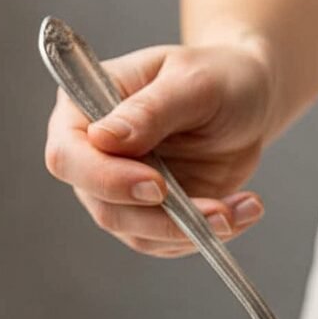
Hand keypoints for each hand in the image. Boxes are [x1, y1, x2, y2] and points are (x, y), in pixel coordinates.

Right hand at [44, 35, 273, 253]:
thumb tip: (103, 138)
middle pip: (103, 207)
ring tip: (243, 208)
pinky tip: (243, 210)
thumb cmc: (218, 76)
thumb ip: (150, 110)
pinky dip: (209, 233)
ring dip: (193, 231)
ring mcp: (122, 190)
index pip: (68, 155)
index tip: (157, 186)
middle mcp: (95, 154)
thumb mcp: (192, 83)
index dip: (106, 179)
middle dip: (161, 219)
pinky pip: (171, 241)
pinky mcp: (153, 214)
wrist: (249, 100)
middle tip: (217, 213)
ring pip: (139, 234)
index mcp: (85, 106)